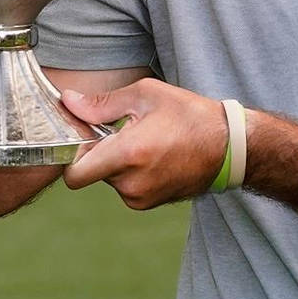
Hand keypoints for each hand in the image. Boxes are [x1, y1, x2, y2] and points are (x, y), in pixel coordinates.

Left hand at [60, 79, 228, 209]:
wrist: (229, 146)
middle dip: (99, 153)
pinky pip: (125, 187)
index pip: (74, 174)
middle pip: (92, 172)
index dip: (73, 156)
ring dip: (117, 163)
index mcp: (127, 154)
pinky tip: (153, 156)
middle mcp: (131, 183)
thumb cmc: (189, 115)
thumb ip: (101, 103)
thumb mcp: (146, 95)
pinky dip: (131, 173)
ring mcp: (141, 197)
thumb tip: (68, 102)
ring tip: (145, 143)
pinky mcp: (150, 203)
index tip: (86, 138)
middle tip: (124, 132)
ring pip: (109, 179)